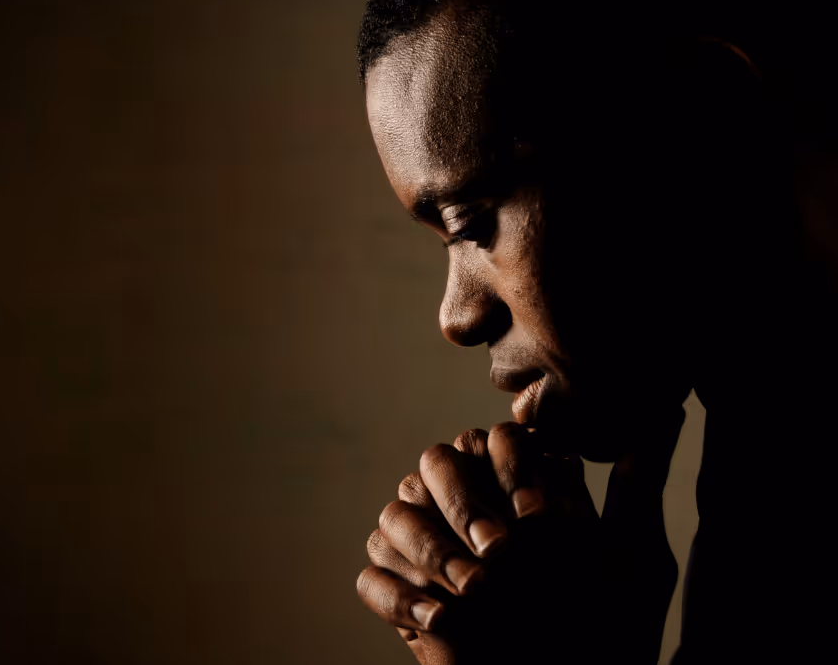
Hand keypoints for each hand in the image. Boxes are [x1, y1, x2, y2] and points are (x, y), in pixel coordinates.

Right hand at [356, 409, 684, 663]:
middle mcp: (467, 513)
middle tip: (501, 550)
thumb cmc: (614, 632)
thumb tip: (671, 409)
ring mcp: (432, 556)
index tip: (542, 514)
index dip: (509, 467)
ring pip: (393, 517)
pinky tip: (442, 623)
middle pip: (431, 465)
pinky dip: (398, 597)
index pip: (489, 441)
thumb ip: (639, 484)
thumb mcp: (635, 556)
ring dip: (429, 551)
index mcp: (513, 491)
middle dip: (462, 502)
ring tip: (475, 593)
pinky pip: (371, 578)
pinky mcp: (407, 602)